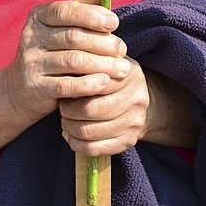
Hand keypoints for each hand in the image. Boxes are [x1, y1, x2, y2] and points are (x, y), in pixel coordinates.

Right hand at [3, 0, 130, 127]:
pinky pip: (66, 85)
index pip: (65, 11)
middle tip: (122, 49)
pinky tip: (105, 82)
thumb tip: (111, 22)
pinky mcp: (35, 87)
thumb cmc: (51, 55)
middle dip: (103, 42)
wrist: (20, 89)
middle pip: (73, 37)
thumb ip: (79, 24)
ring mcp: (31, 62)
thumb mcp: (57, 34)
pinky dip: (88, 84)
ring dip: (102, 64)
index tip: (114, 23)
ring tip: (122, 69)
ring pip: (73, 60)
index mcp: (38, 17)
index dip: (91, 15)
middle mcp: (31, 37)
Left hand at [59, 66, 198, 155]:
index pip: (95, 82)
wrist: (143, 98)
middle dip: (68, 110)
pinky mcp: (128, 142)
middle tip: (61, 106)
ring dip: (69, 127)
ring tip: (65, 119)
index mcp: (128, 74)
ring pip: (89, 132)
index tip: (63, 85)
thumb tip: (68, 57)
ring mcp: (133, 123)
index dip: (73, 86)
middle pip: (90, 110)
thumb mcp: (108, 60)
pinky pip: (94, 148)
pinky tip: (70, 134)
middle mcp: (134, 99)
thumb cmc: (115, 76)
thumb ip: (91, 57)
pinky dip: (76, 143)